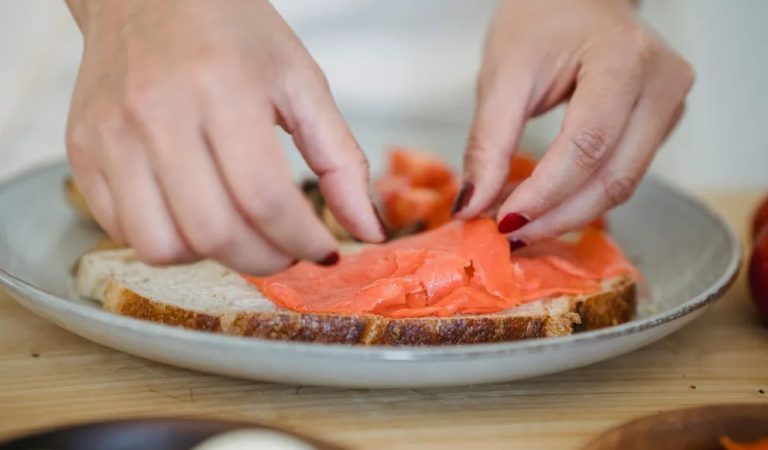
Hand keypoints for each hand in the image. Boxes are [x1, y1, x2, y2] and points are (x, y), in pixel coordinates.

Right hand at [64, 0, 384, 273]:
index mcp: (221, 87)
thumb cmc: (231, 31)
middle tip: (286, 250)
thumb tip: (369, 230)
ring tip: (239, 231)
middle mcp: (156, 112)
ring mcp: (110, 135)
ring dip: (212, 257)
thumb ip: (341, 158)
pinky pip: (122, 231)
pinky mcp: (82, 151)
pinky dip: (168, 242)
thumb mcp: (301, 81)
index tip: (324, 250)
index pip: (265, 198)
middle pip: (214, 231)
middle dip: (265, 260)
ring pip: (161, 246)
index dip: (303, 240)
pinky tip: (194, 214)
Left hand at [453, 0, 693, 244]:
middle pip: (614, 176)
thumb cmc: (541, 19)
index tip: (503, 222)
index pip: (587, 144)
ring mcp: (670, 104)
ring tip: (524, 226)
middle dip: (558, 216)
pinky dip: (584, 197)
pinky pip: (625, 173)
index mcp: (623, 59)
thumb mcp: (503, 76)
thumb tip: (471, 207)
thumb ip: (488, 144)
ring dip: (570, 214)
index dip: (545, 192)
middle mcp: (662, 83)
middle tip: (511, 236)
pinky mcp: (663, 121)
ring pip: (623, 183)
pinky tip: (548, 207)